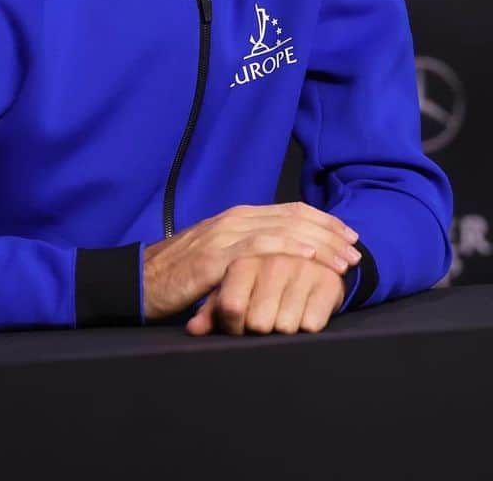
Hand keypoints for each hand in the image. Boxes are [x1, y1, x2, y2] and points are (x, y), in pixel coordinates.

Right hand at [142, 203, 358, 320]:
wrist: (137, 281)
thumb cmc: (181, 275)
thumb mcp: (222, 258)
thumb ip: (249, 253)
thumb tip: (284, 260)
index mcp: (241, 216)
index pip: (294, 211)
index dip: (325, 222)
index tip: (349, 236)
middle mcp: (237, 219)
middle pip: (296, 218)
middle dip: (331, 234)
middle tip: (355, 250)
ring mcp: (226, 236)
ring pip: (284, 231)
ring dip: (320, 247)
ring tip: (342, 262)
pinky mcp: (214, 258)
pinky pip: (259, 250)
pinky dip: (289, 251)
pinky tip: (309, 260)